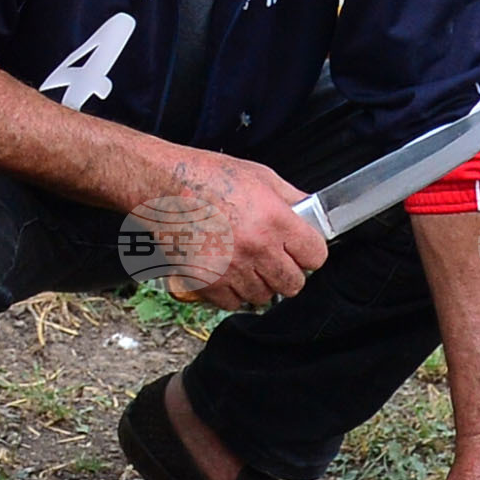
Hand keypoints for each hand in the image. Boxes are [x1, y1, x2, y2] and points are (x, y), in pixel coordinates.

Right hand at [138, 154, 327, 313]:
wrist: (163, 186)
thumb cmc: (208, 177)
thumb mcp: (260, 176)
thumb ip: (290, 198)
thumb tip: (311, 212)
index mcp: (275, 220)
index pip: (316, 257)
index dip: (309, 253)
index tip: (301, 251)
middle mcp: (256, 248)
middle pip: (293, 284)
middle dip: (287, 273)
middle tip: (273, 259)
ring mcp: (231, 269)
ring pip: (262, 297)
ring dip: (258, 283)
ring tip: (244, 261)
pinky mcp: (206, 283)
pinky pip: (232, 303)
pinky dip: (231, 293)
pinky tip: (225, 270)